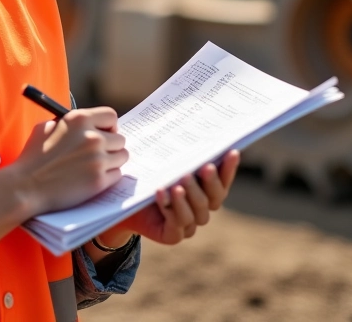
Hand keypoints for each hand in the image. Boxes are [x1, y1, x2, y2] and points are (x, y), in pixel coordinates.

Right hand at [11, 108, 128, 215]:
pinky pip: (117, 175)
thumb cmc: (33, 156)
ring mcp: (97, 159)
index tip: (105, 132)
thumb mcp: (47, 127)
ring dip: (112, 161)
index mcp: (79, 119)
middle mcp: (92, 137)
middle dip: (111, 145)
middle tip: (100, 153)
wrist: (26, 186)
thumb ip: (68, 122)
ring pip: (122, 156)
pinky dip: (108, 177)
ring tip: (96, 166)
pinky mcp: (99, 181)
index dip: (109, 125)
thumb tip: (86, 124)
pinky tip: (93, 178)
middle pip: (120, 138)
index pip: (111, 116)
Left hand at [98, 150, 239, 247]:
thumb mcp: (160, 157)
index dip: (229, 168)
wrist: (120, 200)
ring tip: (179, 182)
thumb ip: (176, 145)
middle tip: (203, 167)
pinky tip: (161, 193)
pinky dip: (170, 208)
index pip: (223, 179)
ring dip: (190, 196)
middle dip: (210, 182)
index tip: (232, 151)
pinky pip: (177, 224)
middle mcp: (201, 207)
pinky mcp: (172, 235)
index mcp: (204, 188)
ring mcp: (188, 224)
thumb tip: (188, 115)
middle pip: (214, 198)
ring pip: (198, 213)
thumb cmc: (144, 173)